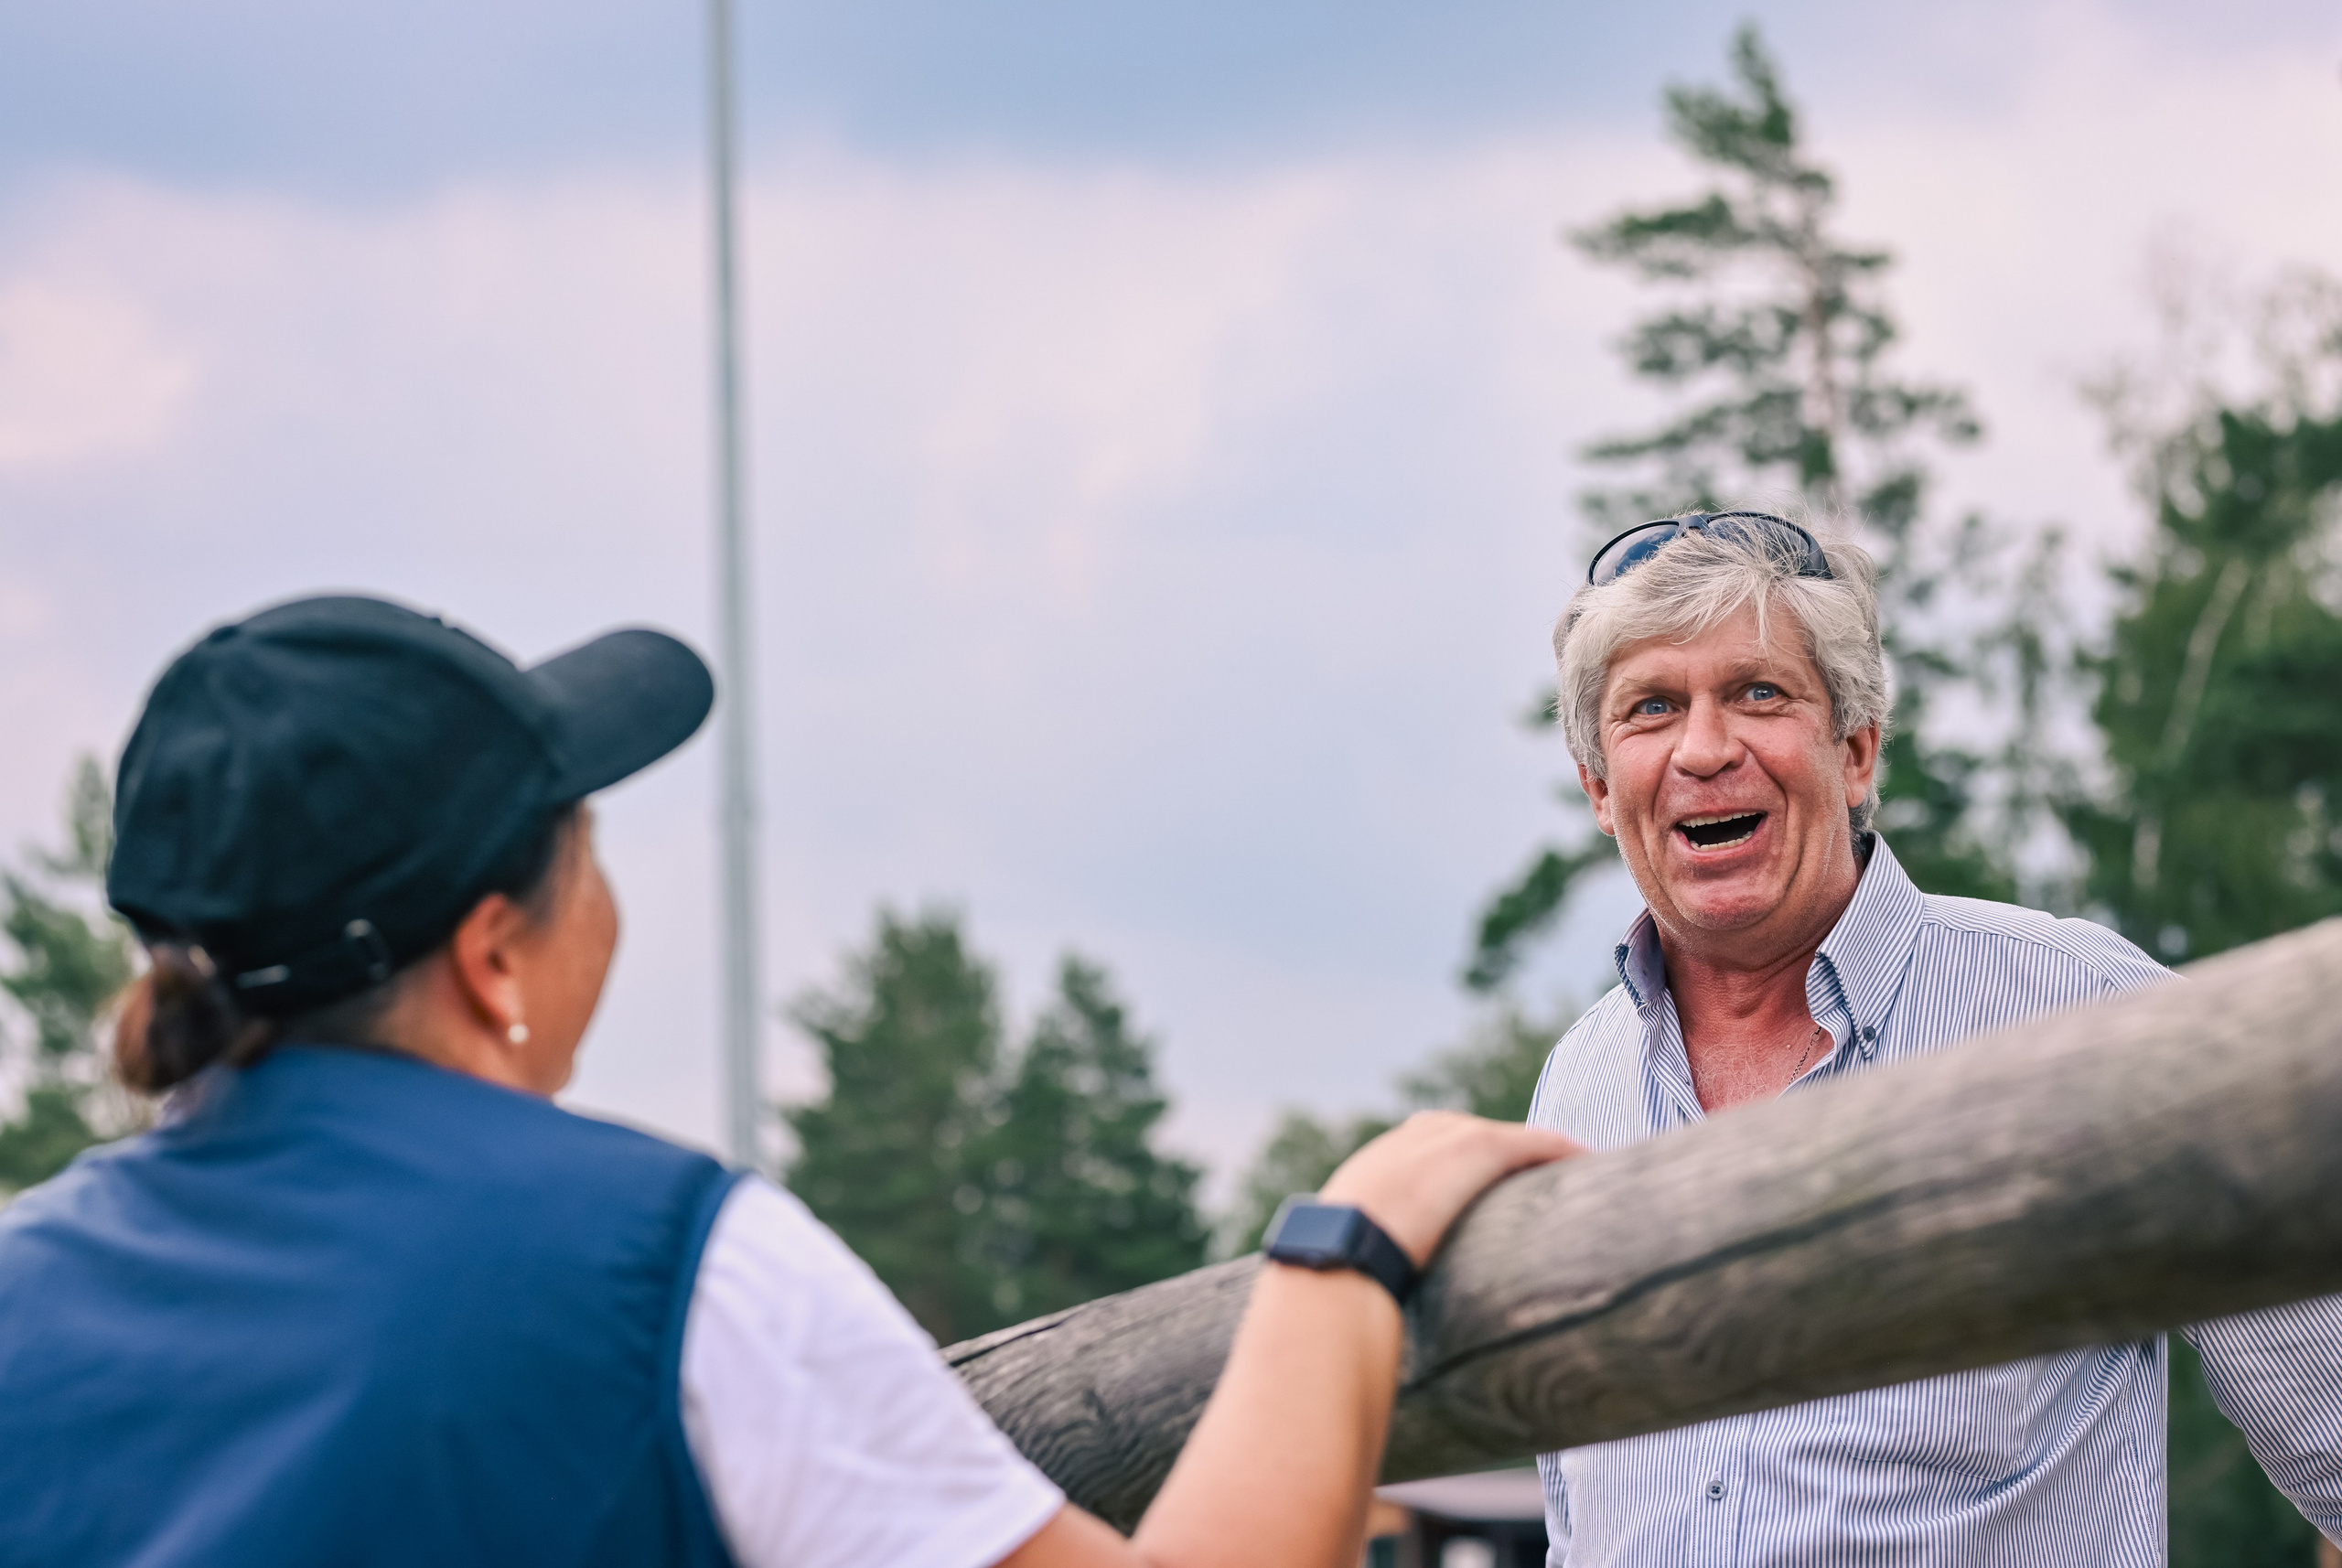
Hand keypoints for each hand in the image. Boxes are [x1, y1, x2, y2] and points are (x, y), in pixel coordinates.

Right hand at [1317, 1111, 1582, 1266]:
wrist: (1341, 1249)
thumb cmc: (1336, 1271)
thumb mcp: (1347, 1262)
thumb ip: (1364, 1274)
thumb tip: (1362, 1320)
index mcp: (1378, 1165)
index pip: (1427, 1149)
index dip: (1459, 1166)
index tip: (1480, 1187)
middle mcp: (1413, 1140)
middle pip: (1470, 1135)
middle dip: (1502, 1153)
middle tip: (1533, 1178)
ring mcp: (1446, 1139)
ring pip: (1507, 1137)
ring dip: (1538, 1153)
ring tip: (1571, 1170)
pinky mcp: (1477, 1146)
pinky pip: (1534, 1143)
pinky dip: (1561, 1151)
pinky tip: (1588, 1161)